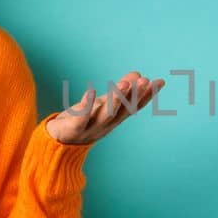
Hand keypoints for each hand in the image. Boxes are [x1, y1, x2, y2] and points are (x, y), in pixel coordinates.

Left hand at [45, 70, 165, 144]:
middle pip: (123, 111)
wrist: (57, 144)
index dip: (148, 95)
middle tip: (145, 81)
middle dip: (134, 96)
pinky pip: (81, 118)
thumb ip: (120, 91)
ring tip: (124, 84)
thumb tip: (138, 74)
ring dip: (116, 100)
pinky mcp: (74, 129)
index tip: (160, 82)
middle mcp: (106, 125)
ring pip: (106, 114)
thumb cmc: (83, 121)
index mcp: (115, 119)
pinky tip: (91, 91)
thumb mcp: (103, 104)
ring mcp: (91, 128)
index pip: (135, 106)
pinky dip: (87, 105)